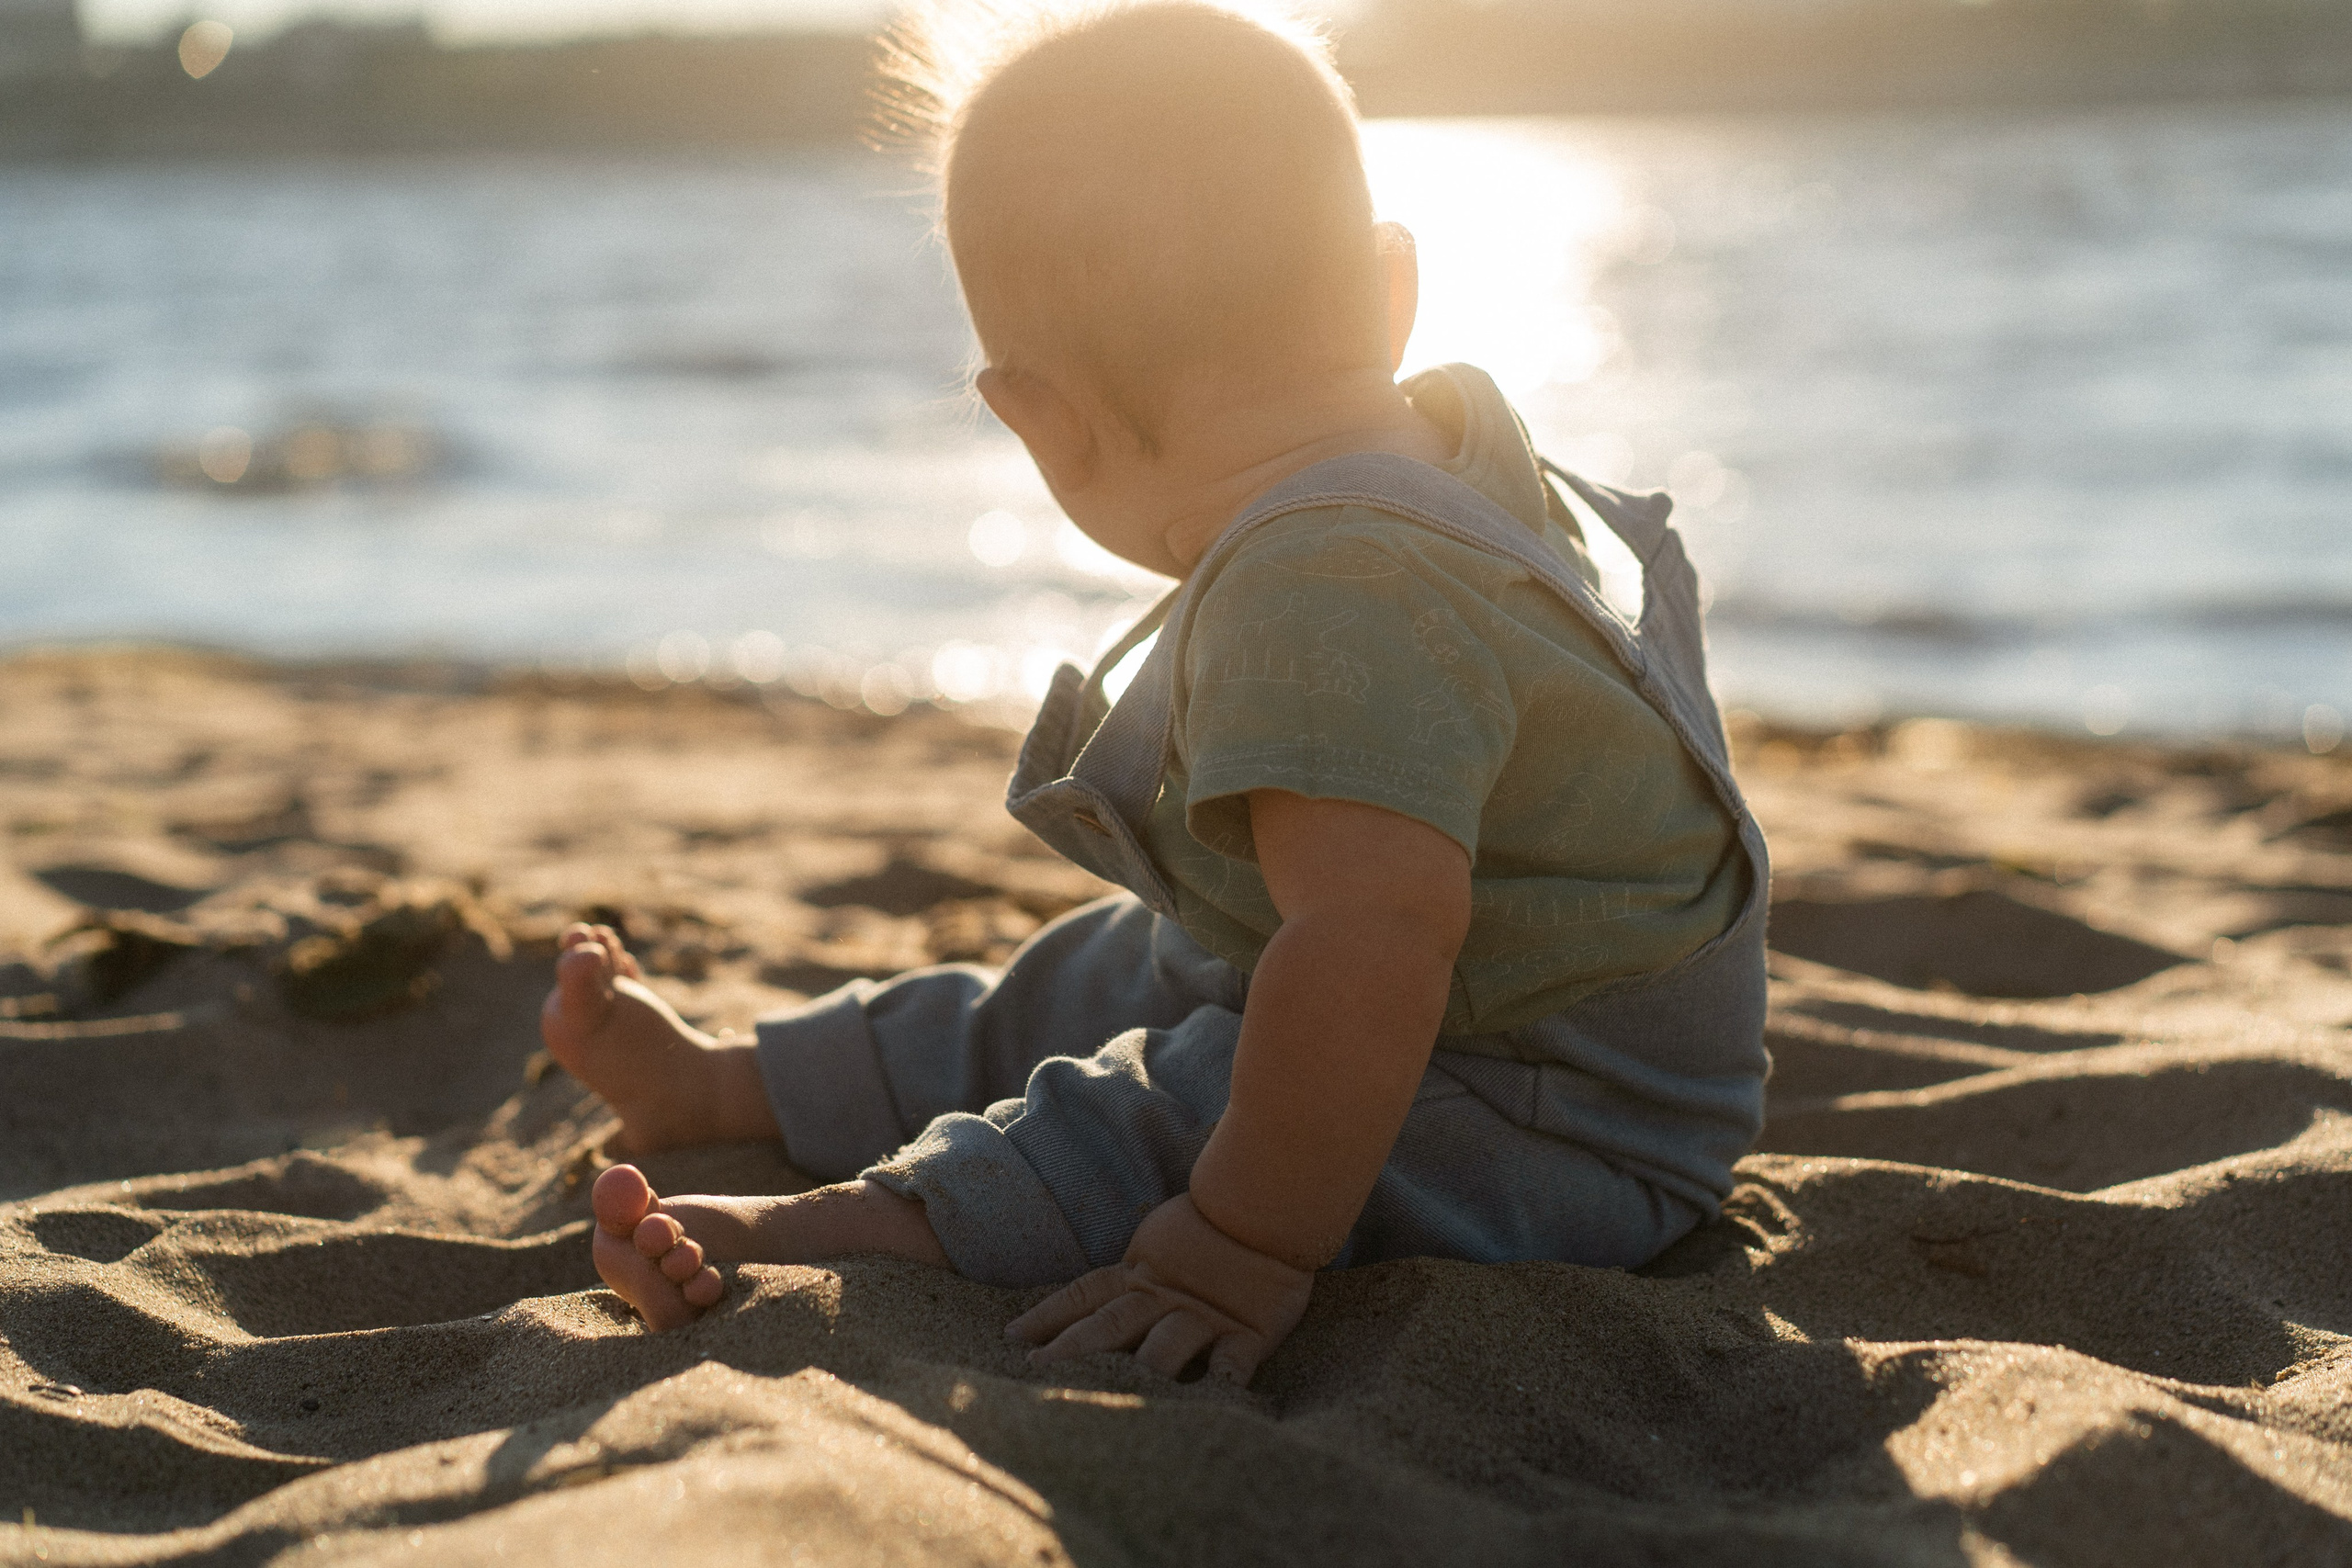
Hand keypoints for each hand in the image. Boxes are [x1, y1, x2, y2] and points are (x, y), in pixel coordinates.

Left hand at [1007, 1193, 1312, 1385]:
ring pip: (1162, 1350)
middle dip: (1072, 1350)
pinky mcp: (1249, 1334)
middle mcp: (1164, 1299)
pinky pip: (1231, 1367)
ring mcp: (1205, 1318)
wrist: (1271, 1204)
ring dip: (1135, 1374)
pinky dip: (1217, 1387)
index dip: (1048, 1314)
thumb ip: (1134, 1269)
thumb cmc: (1213, 1223)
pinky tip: (1200, 1408)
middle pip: (1110, 1326)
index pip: (1083, 1294)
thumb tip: (1093, 1296)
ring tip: (1107, 1399)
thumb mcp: (1159, 1242)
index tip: (1013, 1336)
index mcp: (1141, 1276)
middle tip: (1037, 1372)